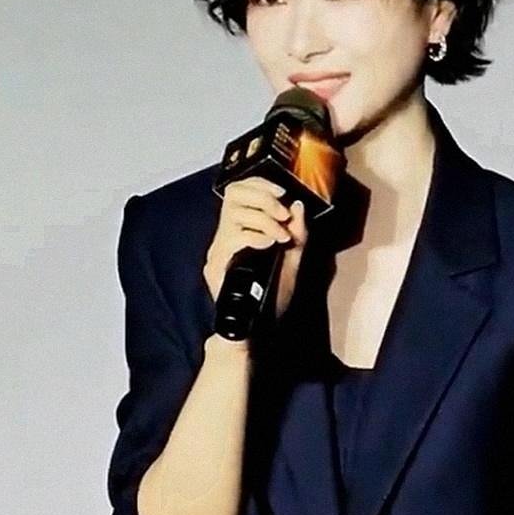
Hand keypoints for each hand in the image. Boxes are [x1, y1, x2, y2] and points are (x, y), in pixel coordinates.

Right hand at [203, 176, 307, 318]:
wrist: (257, 330)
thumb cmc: (272, 299)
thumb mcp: (292, 261)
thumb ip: (297, 234)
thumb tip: (298, 206)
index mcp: (242, 231)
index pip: (240, 190)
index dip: (260, 184)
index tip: (282, 192)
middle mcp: (226, 237)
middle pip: (234, 193)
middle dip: (263, 197)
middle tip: (283, 214)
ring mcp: (219, 250)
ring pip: (234, 212)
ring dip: (264, 219)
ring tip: (280, 236)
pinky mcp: (215, 265)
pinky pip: (233, 237)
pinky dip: (256, 236)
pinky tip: (270, 245)